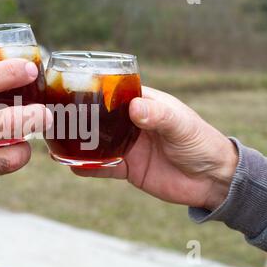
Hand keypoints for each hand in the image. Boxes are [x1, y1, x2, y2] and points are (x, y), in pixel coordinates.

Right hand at [72, 86, 237, 210]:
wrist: (211, 181)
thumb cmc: (201, 142)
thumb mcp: (181, 125)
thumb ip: (158, 116)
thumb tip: (134, 108)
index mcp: (144, 104)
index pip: (114, 91)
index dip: (95, 88)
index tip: (72, 86)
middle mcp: (131, 123)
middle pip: (100, 118)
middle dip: (80, 117)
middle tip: (56, 116)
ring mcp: (127, 146)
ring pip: (97, 142)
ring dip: (79, 142)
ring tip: (56, 140)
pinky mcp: (127, 168)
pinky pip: (103, 168)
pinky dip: (88, 168)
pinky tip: (72, 166)